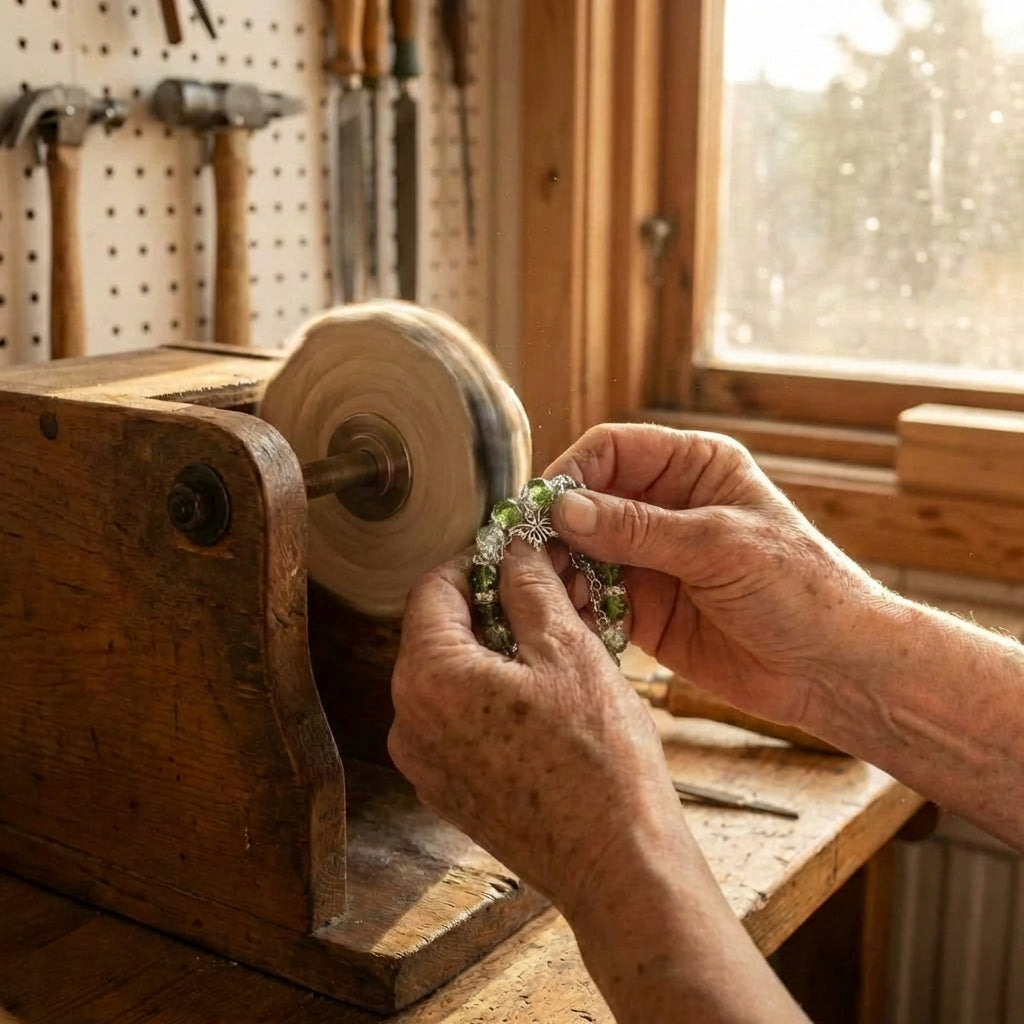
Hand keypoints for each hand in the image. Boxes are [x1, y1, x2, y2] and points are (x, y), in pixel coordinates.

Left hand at [388, 538, 682, 914]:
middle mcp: (409, 722)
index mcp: (428, 679)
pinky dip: (495, 695)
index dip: (477, 561)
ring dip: (498, 650)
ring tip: (556, 641)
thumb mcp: (568, 650)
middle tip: (546, 593)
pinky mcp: (451, 790)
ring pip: (453, 678)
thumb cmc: (598, 761)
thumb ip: (529, 587)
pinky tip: (546, 693)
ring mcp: (426, 763)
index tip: (515, 554)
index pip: (432, 589)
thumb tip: (515, 549)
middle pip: (439, 633)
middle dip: (492, 606)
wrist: (617, 865)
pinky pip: (461, 720)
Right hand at [547, 423, 885, 726]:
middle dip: (555, 527)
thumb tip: (563, 509)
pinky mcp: (643, 608)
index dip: (572, 473)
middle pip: (587, 501)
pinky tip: (565, 619)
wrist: (834, 669)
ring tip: (543, 593)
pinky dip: (574, 606)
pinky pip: (592, 597)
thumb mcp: (720, 547)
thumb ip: (639, 528)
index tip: (541, 508)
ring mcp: (651, 559)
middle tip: (526, 556)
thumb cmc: (800, 589)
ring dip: (558, 569)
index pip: (612, 451)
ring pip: (581, 551)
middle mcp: (665, 507)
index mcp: (693, 468)